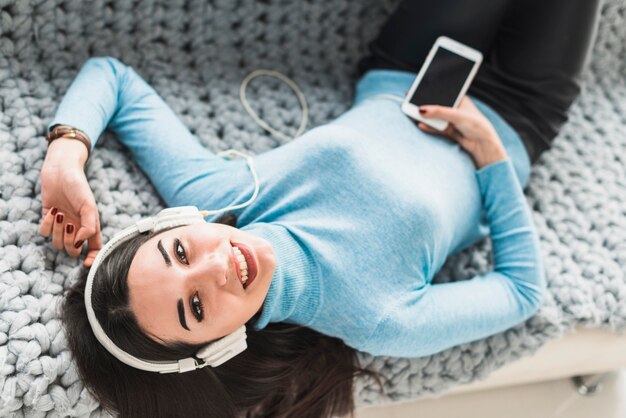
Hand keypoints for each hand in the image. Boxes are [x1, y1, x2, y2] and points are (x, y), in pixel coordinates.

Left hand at [39, 138, 101, 266]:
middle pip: (73, 250)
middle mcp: (77, 228)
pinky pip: (44, 233)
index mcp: (91, 226)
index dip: (92, 259)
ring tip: (59, 215)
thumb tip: (79, 244)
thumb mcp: (89, 206)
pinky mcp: (48, 219)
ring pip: (57, 244)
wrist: (60, 170)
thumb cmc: (78, 186)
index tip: (87, 263)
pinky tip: (51, 212)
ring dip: (57, 232)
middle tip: (69, 226)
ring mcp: (62, 224)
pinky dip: (46, 225)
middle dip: (69, 242)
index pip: (95, 249)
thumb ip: (89, 227)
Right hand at [416, 96, 507, 168]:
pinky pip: (436, 127)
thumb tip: (422, 110)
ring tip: (413, 114)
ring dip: (426, 117)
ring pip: (435, 117)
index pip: (443, 92)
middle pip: (437, 106)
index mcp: (460, 99)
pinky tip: (421, 125)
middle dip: (426, 105)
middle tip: (412, 101)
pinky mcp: (449, 130)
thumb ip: (439, 112)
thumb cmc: (476, 125)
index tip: (419, 88)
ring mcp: (451, 120)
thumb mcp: (457, 115)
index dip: (431, 90)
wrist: (483, 145)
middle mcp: (455, 109)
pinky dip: (428, 127)